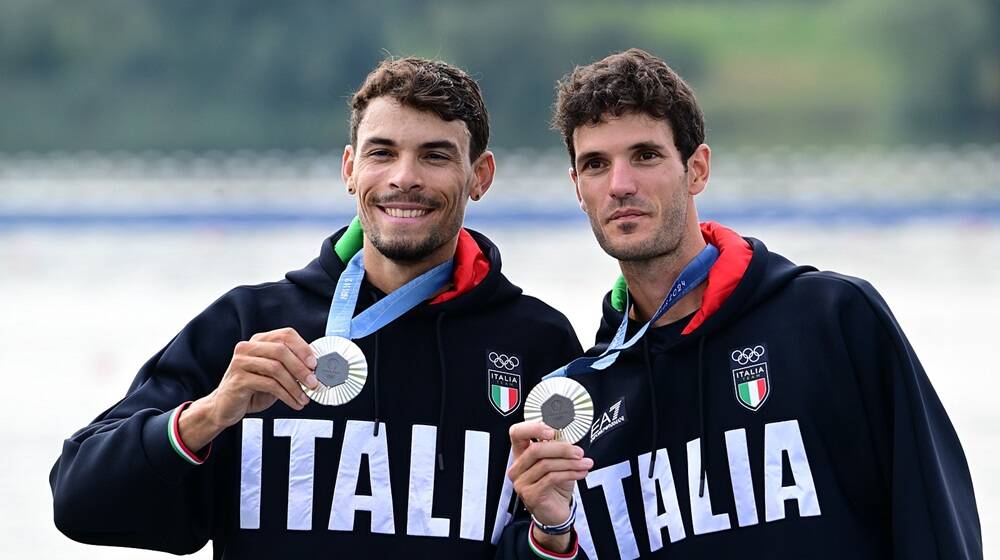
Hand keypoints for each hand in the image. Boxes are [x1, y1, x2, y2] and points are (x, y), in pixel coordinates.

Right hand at [179, 328, 318, 450]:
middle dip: (301, 368)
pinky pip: (269, 384)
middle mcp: (247, 347)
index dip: (303, 348)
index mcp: (259, 341)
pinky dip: (286, 395)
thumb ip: (290, 367)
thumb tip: (316, 369)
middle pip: (281, 350)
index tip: (315, 364)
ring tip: (305, 398)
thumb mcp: (274, 375)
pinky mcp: (238, 379)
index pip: (286, 335)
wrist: (225, 407)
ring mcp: (240, 362)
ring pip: (276, 368)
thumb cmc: (253, 389)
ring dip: (295, 385)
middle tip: (314, 383)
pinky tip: (294, 403)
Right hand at [508, 420, 591, 550]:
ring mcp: (521, 482)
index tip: (552, 431)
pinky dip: (570, 473)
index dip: (533, 428)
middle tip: (578, 451)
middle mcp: (517, 467)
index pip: (517, 433)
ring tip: (585, 463)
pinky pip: (552, 478)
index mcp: (520, 454)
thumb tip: (569, 435)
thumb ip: (557, 448)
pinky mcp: (530, 494)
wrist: (555, 512)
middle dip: (561, 448)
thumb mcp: (557, 462)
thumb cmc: (555, 485)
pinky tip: (581, 473)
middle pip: (535, 449)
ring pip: (546, 464)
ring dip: (570, 463)